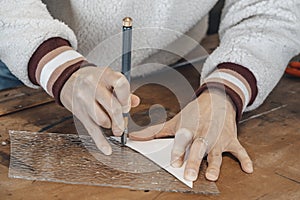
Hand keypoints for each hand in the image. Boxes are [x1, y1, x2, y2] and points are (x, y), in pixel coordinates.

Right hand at [60, 66, 139, 154]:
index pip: (120, 84)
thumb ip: (123, 90)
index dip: (127, 98)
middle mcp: (93, 86)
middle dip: (121, 118)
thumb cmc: (94, 79)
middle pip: (112, 106)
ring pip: (102, 120)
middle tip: (123, 123)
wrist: (68, 79)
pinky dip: (101, 142)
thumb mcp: (109, 77)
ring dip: (111, 126)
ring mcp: (84, 100)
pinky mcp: (80, 114)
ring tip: (114, 126)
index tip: (127, 106)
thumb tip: (135, 102)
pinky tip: (107, 150)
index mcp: (104, 74)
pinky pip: (92, 130)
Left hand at [129, 89, 252, 180]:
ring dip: (215, 163)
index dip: (178, 151)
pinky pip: (240, 150)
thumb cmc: (194, 113)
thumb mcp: (175, 120)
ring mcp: (218, 137)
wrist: (217, 99)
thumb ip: (154, 131)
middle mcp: (204, 133)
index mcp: (189, 128)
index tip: (174, 162)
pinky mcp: (231, 140)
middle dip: (194, 161)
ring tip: (212, 175)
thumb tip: (132, 137)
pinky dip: (245, 159)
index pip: (182, 140)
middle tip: (189, 175)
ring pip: (217, 152)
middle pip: (198, 148)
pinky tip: (248, 169)